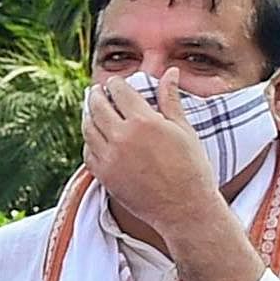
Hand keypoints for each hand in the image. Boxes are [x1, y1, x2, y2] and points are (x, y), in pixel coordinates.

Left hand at [81, 71, 231, 255]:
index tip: (115, 83)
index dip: (115, 84)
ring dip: (88, 115)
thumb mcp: (184, 129)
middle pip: (97, 106)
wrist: (184, 208)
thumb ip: (170, 99)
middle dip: (96, 95)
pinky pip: (88, 152)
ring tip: (93, 111)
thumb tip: (170, 72)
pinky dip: (89, 141)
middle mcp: (122, 137)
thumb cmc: (191, 167)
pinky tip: (95, 137)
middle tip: (97, 92)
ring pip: (88, 128)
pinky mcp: (104, 176)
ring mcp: (109, 158)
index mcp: (144, 121)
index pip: (119, 91)